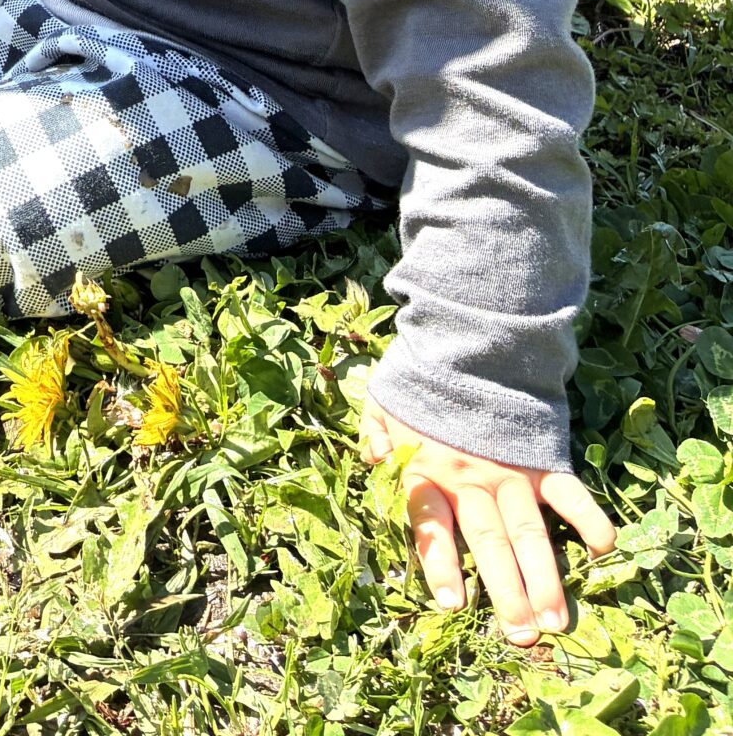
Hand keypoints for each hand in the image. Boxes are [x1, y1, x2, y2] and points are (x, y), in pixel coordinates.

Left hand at [360, 394, 614, 644]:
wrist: (472, 340)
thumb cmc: (423, 380)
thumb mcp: (384, 400)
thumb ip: (375, 433)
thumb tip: (373, 461)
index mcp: (428, 469)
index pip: (431, 524)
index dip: (440, 564)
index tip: (452, 605)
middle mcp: (470, 479)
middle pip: (489, 542)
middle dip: (505, 592)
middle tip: (521, 636)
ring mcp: (510, 472)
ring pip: (529, 532)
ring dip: (545, 577)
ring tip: (556, 620)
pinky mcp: (543, 460)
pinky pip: (570, 494)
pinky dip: (589, 520)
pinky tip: (605, 552)